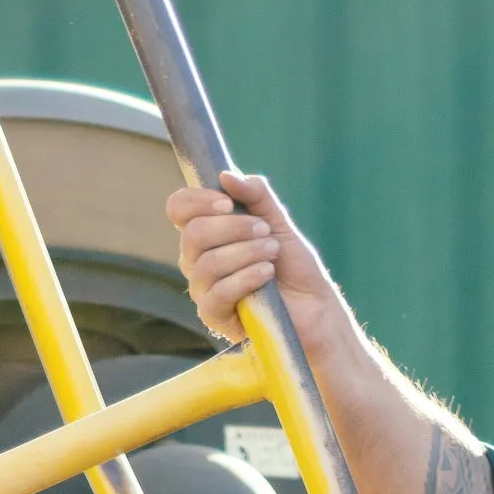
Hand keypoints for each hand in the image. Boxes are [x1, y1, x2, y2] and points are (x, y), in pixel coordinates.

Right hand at [168, 170, 341, 357]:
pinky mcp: (216, 318)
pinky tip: (267, 273)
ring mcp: (203, 290)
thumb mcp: (278, 221)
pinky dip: (245, 278)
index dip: (197, 201)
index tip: (228, 203)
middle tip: (265, 230)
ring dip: (245, 252)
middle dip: (233, 228)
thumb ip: (256, 195)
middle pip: (192, 234)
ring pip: (207, 263)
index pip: (178, 209)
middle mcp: (196, 260)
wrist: (315, 307)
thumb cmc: (293, 265)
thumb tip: (225, 176)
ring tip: (272, 251)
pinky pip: (218, 294)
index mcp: (206, 232)